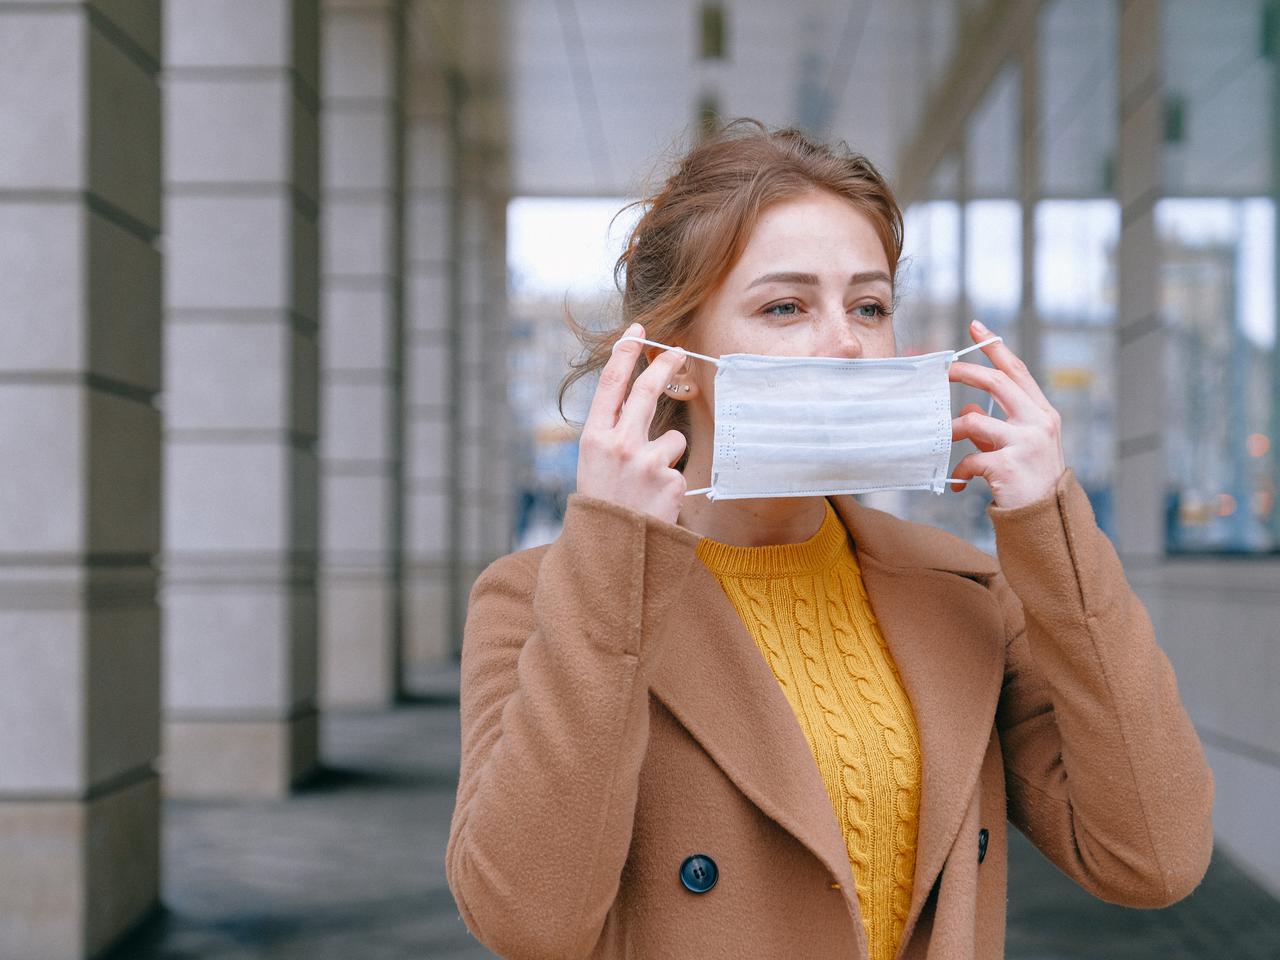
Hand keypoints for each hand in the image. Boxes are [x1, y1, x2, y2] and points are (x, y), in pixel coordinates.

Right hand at [575, 322, 690, 523]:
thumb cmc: (603, 505)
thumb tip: (642, 399)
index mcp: (594, 438)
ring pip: (673, 439)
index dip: (625, 354)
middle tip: (679, 350)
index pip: (610, 385)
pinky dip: (671, 484)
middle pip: (648, 392)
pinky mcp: (670, 482)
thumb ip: (614, 433)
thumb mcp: (594, 465)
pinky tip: (655, 502)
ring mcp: (646, 462)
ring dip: (667, 457)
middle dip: (665, 365)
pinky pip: (679, 469)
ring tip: (647, 486)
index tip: (638, 332)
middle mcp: (618, 444)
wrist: (610, 552)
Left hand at [946, 319, 1067, 508]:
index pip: (1017, 371)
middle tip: (942, 372)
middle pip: (997, 382)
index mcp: (1042, 413)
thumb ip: (996, 426)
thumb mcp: (1017, 447)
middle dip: (965, 372)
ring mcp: (1026, 442)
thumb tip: (971, 409)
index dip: (995, 348)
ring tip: (943, 440)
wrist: (1047, 522)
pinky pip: (970, 458)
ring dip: (952, 429)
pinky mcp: (1009, 465)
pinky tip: (959, 483)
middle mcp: (1038, 422)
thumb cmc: (1030, 482)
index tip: (976, 328)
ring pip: (974, 421)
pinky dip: (960, 470)